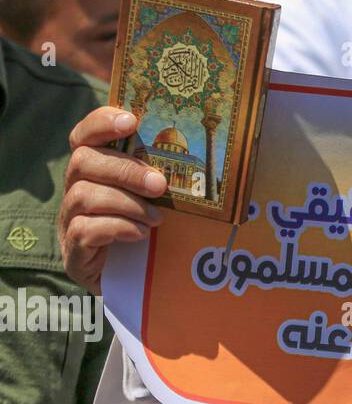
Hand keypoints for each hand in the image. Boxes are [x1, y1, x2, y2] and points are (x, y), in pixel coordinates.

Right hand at [58, 106, 166, 293]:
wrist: (138, 282)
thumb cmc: (155, 229)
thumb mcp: (165, 198)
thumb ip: (174, 173)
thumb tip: (229, 155)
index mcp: (95, 169)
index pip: (84, 136)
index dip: (101, 123)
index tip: (131, 121)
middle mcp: (76, 189)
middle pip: (83, 161)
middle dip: (126, 170)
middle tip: (160, 185)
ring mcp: (70, 220)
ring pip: (83, 196)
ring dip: (127, 203)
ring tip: (158, 218)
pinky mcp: (73, 251)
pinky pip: (84, 230)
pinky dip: (117, 228)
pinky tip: (141, 234)